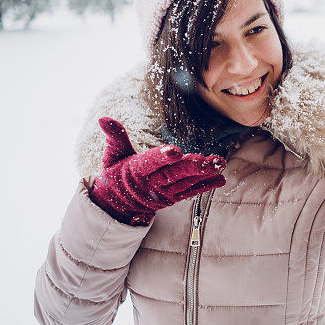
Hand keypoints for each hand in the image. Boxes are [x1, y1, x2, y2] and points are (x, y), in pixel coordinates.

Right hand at [88, 117, 226, 225]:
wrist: (117, 205)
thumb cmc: (116, 173)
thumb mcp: (112, 155)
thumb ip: (115, 137)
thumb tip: (103, 119)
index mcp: (136, 170)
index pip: (150, 163)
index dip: (163, 157)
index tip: (176, 151)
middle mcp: (151, 183)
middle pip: (173, 174)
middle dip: (192, 166)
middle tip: (208, 160)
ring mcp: (164, 193)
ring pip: (185, 183)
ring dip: (204, 174)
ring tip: (219, 164)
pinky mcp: (173, 198)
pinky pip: (191, 192)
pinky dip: (206, 186)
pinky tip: (220, 179)